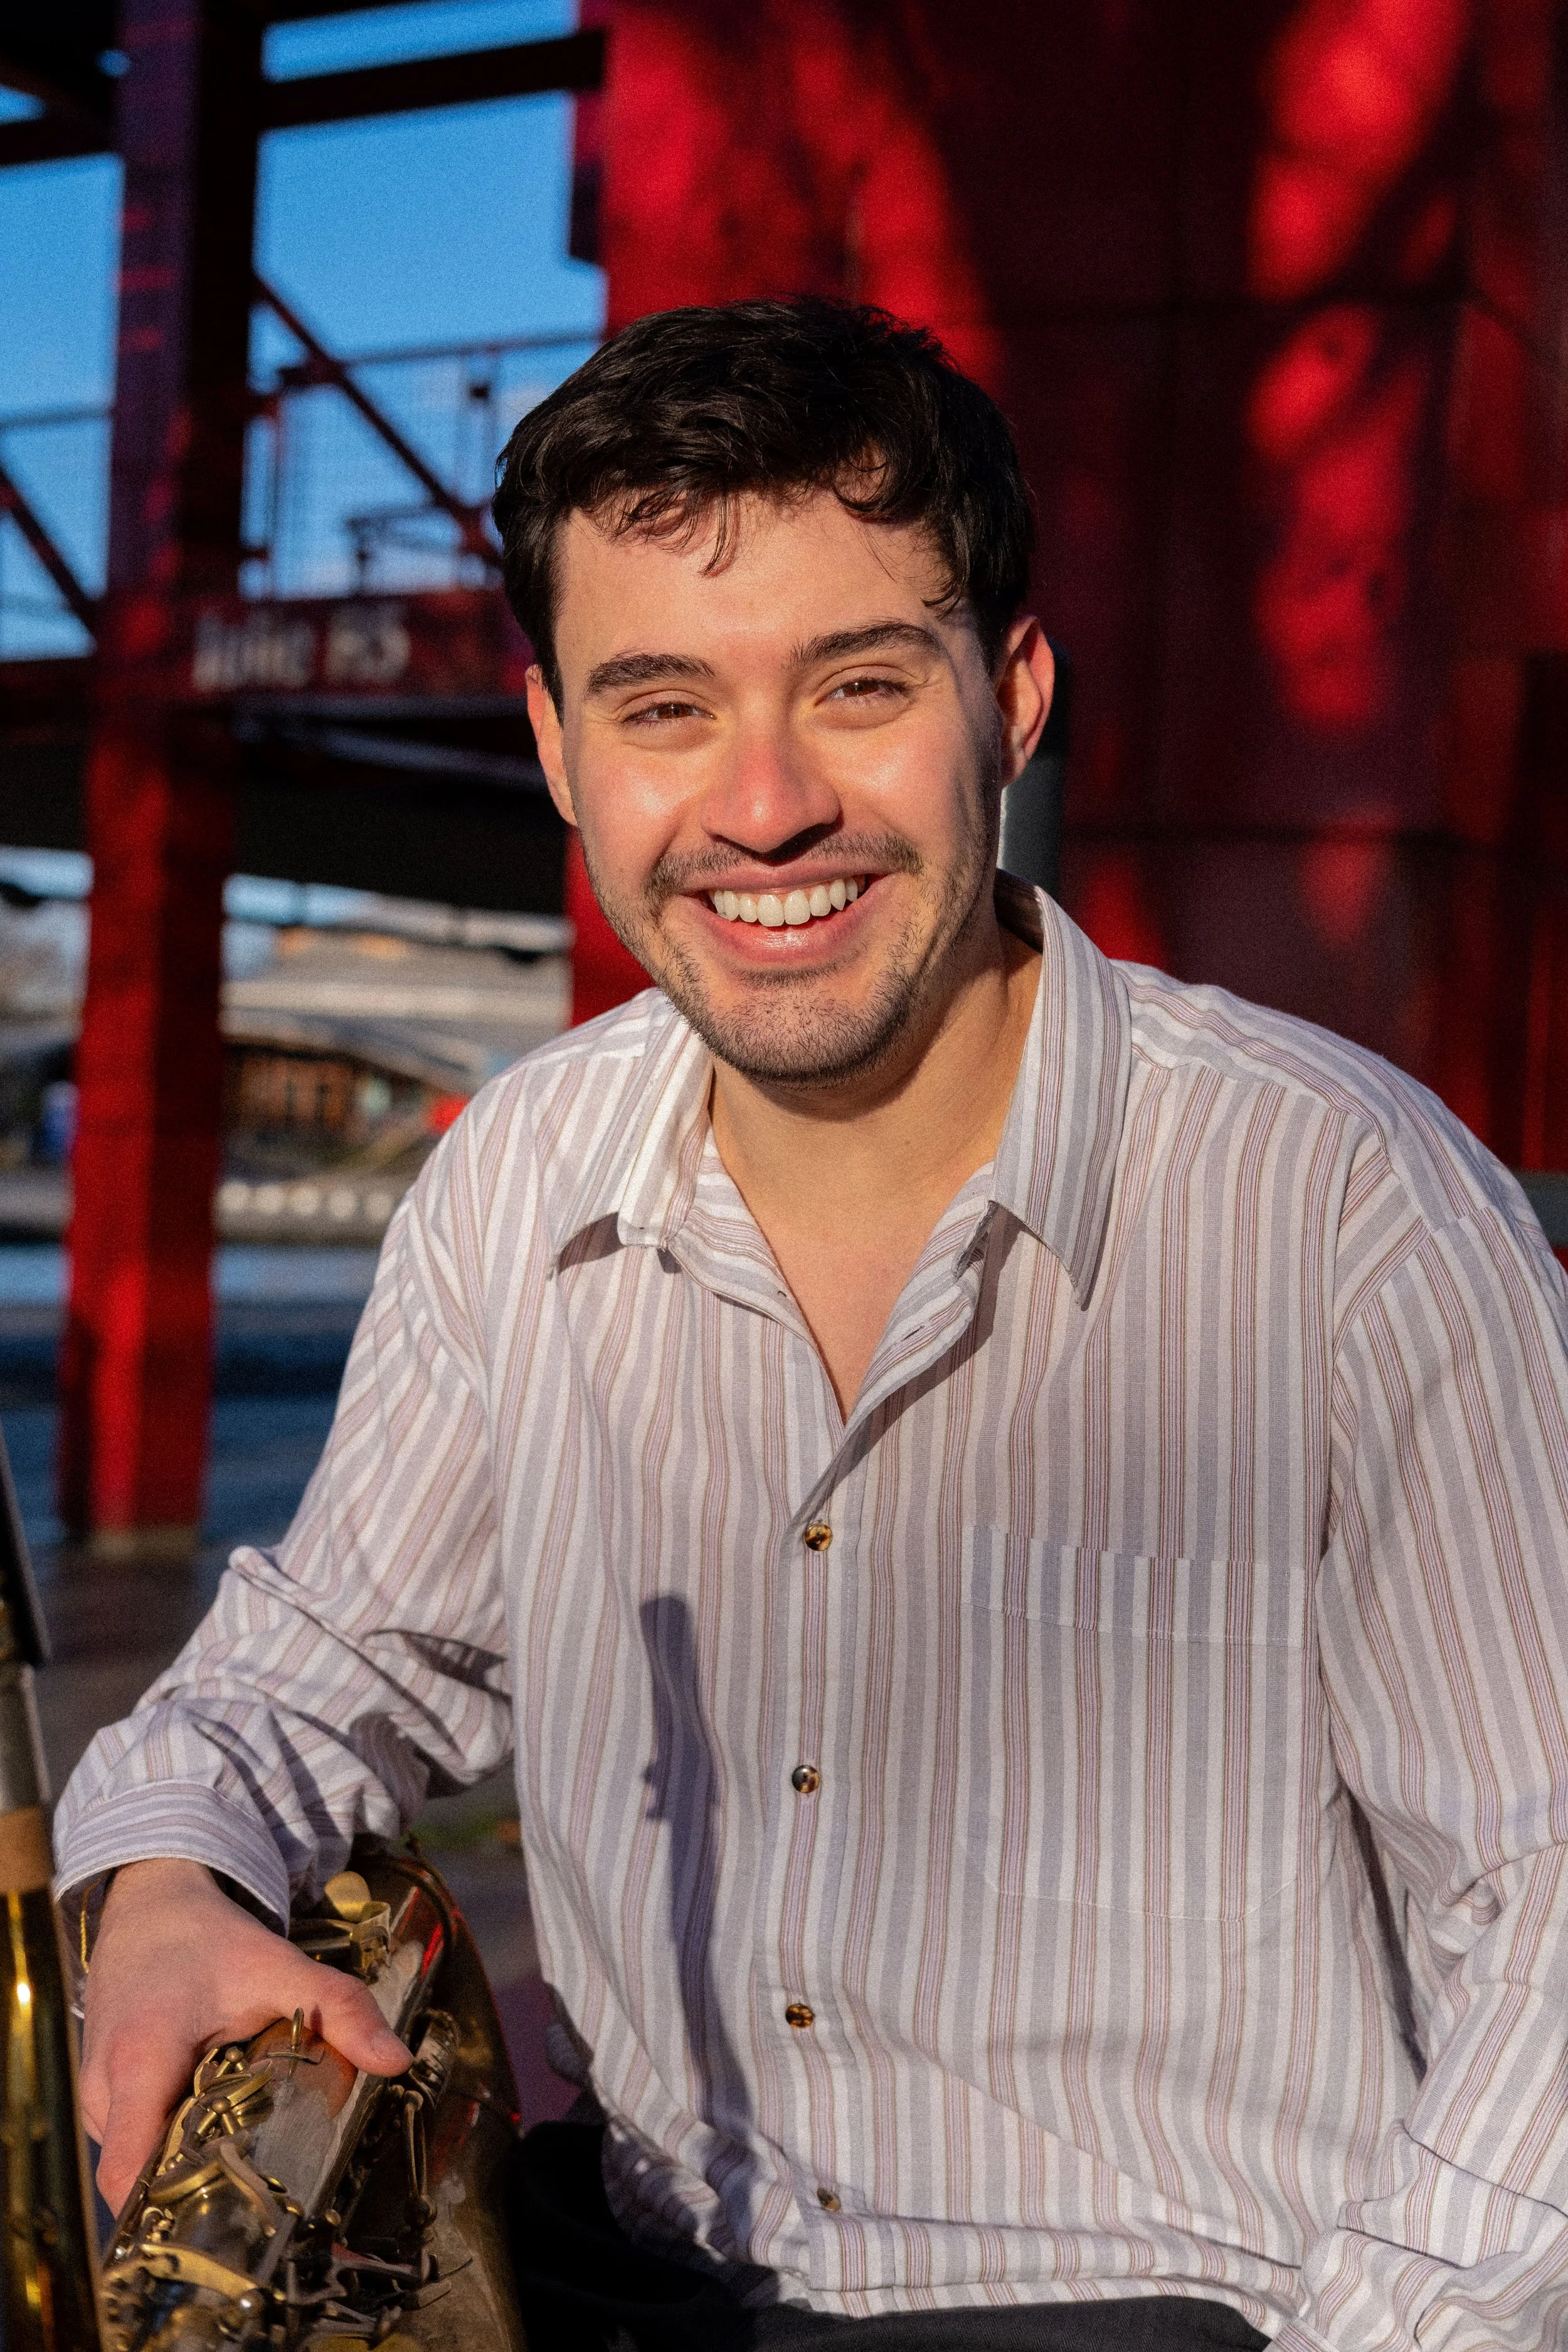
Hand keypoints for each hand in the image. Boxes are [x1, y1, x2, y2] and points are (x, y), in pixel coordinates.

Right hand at [81, 1857, 411, 2214]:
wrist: (152, 1904)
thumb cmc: (210, 1940)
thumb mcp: (281, 1967)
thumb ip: (339, 2009)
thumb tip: (397, 2061)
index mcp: (139, 2062)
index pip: (129, 2176)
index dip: (168, 2211)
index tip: (229, 2213)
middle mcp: (101, 2089)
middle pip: (140, 2177)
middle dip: (195, 2187)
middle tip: (261, 2178)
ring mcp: (92, 2094)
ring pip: (136, 2160)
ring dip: (183, 2158)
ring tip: (240, 2140)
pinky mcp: (98, 2094)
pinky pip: (131, 2139)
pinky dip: (167, 2137)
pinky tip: (209, 2116)